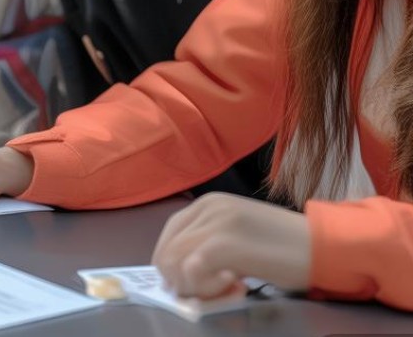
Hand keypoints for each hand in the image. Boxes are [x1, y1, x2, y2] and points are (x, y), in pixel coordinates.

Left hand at [152, 193, 310, 297]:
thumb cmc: (287, 248)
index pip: (168, 237)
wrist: (327, 246)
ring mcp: (215, 222)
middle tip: (217, 291)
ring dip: (196, 287)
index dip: (175, 267)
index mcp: (208, 203)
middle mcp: (207, 207)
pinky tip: (237, 285)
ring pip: (174, 263)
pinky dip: (207, 288)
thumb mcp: (239, 236)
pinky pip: (192, 270)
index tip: (198, 285)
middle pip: (166, 252)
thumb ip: (207, 245)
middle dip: (183, 281)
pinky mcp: (226, 243)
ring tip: (231, 287)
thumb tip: (179, 273)